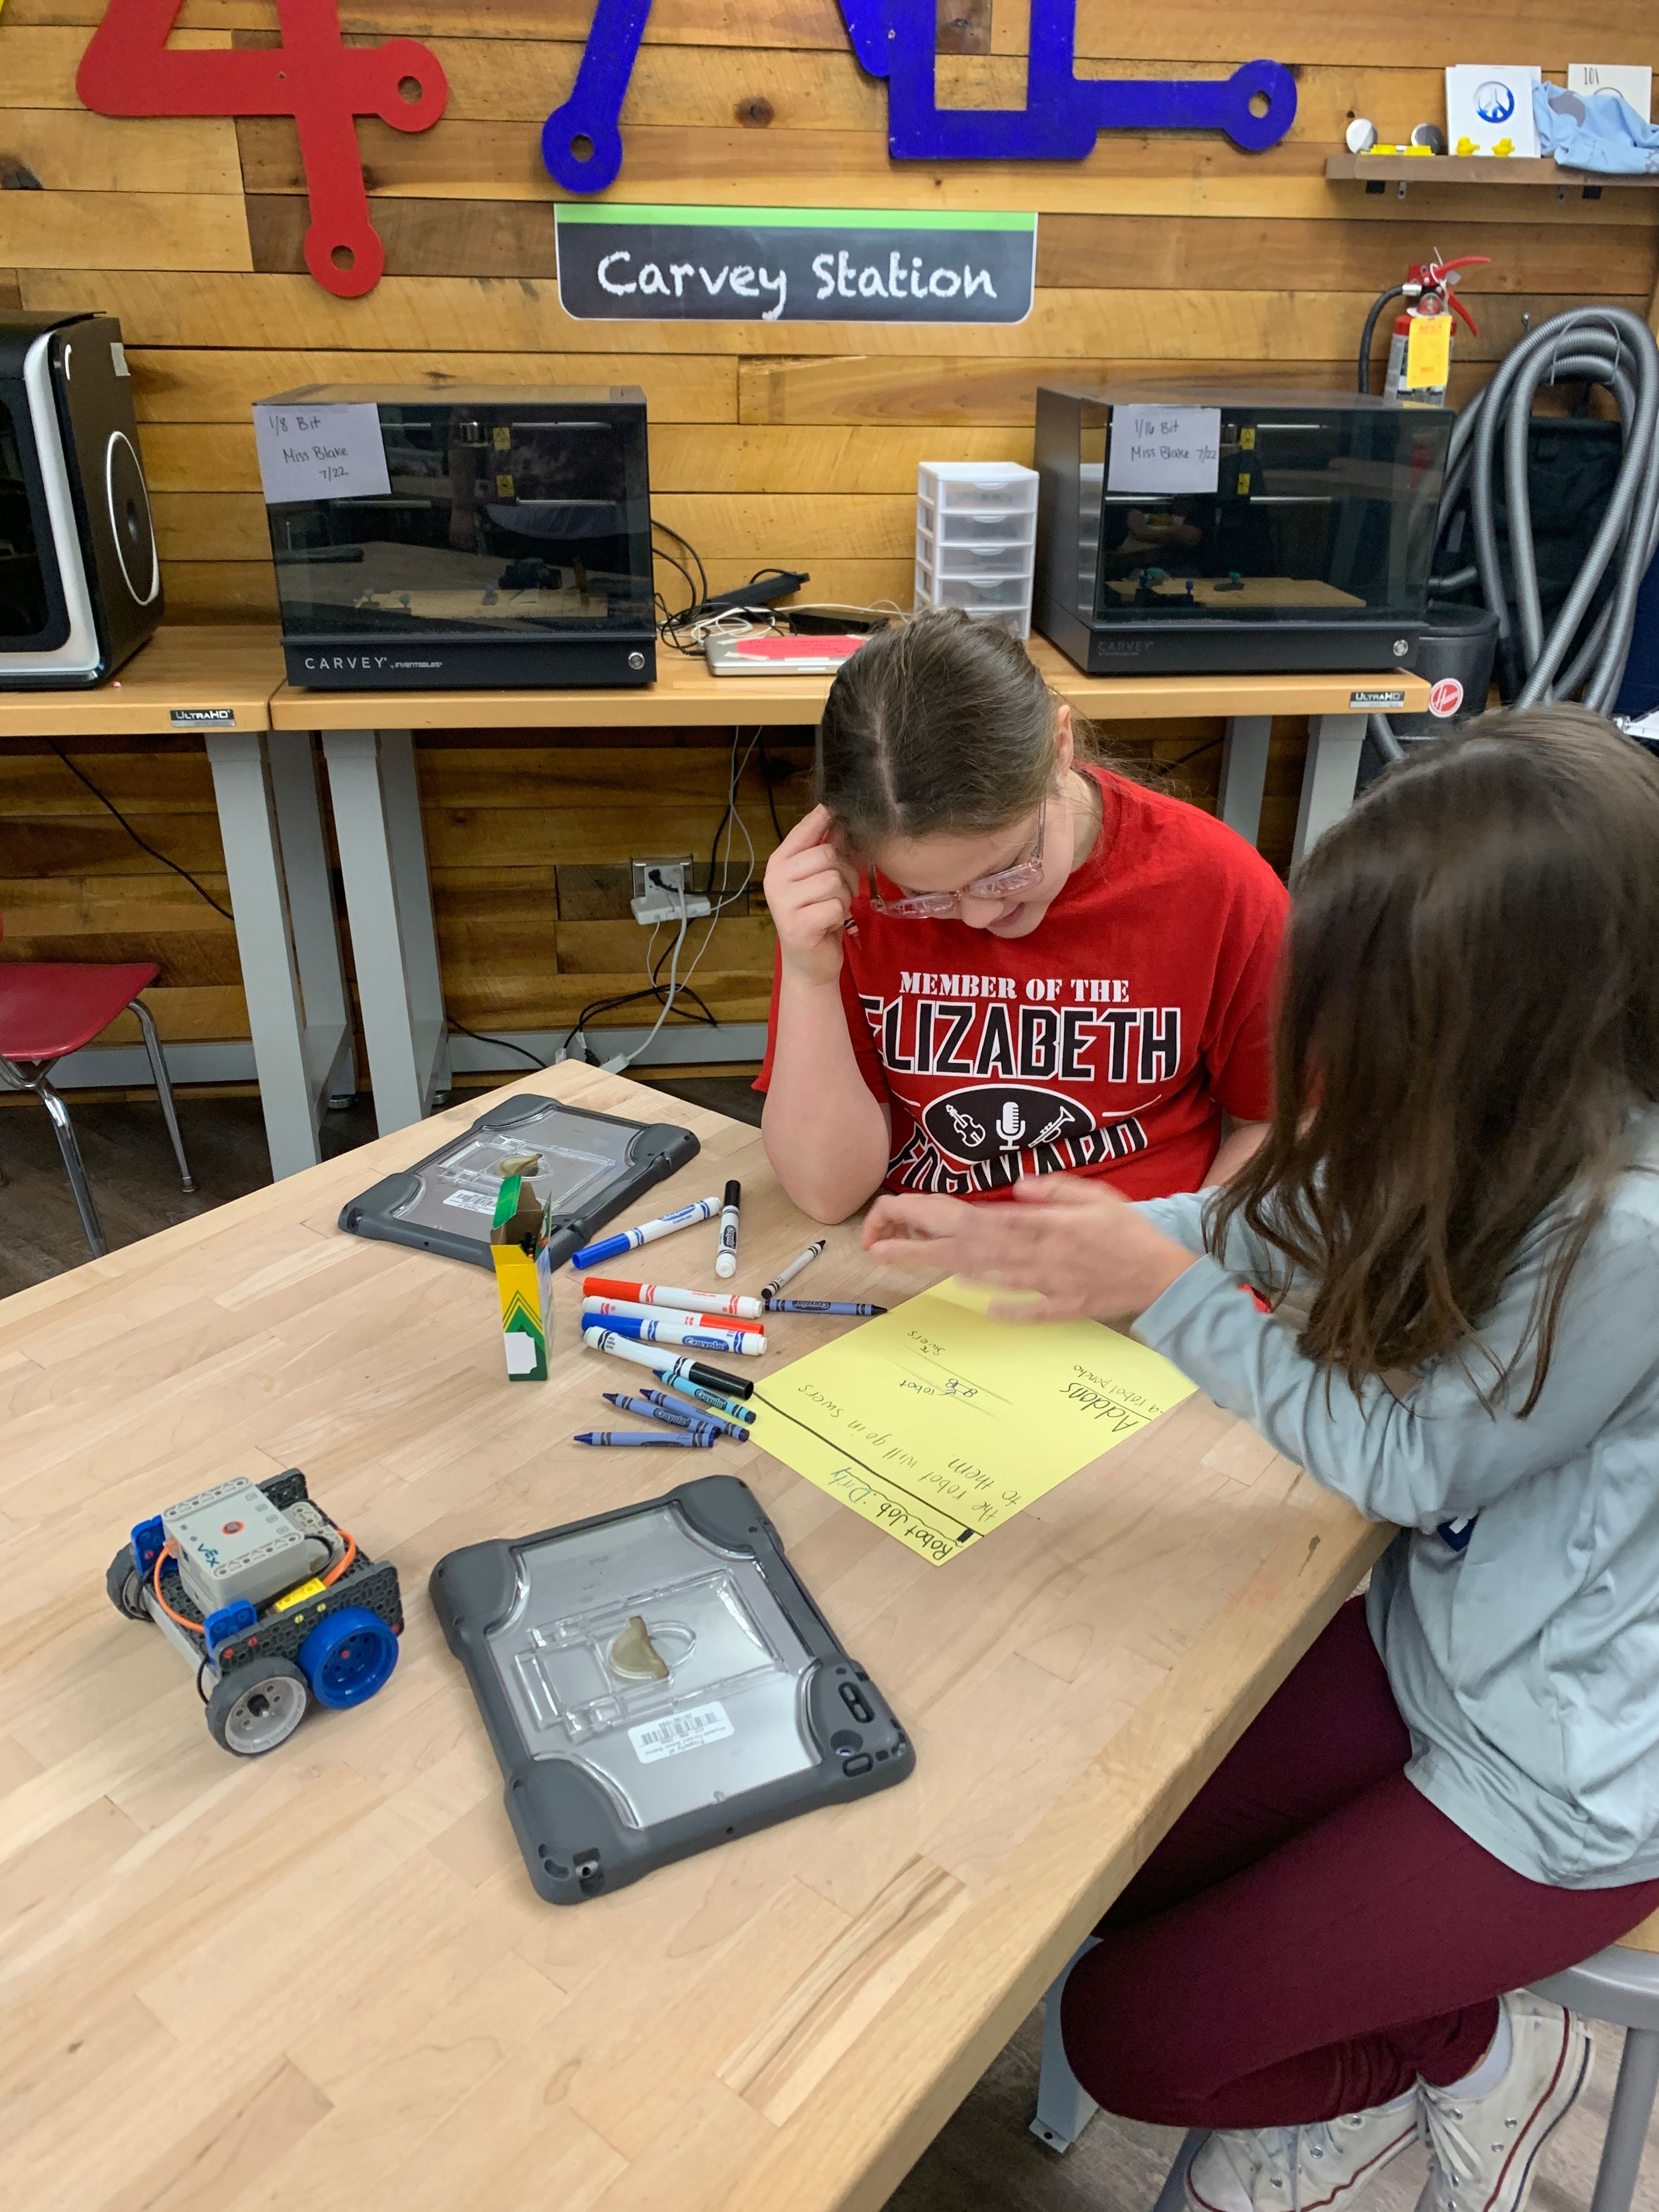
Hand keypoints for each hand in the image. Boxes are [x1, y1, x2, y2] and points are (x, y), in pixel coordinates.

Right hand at [764, 804, 859, 988]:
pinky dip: (840, 916)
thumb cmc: (817, 915)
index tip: (839, 813)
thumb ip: (830, 849)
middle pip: (827, 854)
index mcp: (779, 862)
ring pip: (833, 880)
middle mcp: (775, 878)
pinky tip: (829, 924)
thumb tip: (843, 818)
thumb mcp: (822, 878)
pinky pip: (835, 906)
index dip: (827, 817)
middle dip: (845, 873)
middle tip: (840, 892)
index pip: (806, 827)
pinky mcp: (797, 925)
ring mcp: (783, 902)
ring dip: (844, 897)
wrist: (808, 962)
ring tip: (833, 908)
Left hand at [862, 1175, 1196, 1322]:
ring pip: (989, 1277)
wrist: (1169, 1275)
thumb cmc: (1130, 1231)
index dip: (937, 1215)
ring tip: (904, 1269)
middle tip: (876, 1247)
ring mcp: (1051, 1284)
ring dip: (943, 1272)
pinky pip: (1030, 1310)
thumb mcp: (1098, 1196)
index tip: (901, 1210)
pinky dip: (1007, 1308)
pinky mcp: (1065, 1308)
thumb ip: (1056, 1191)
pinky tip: (981, 1306)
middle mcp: (1040, 1254)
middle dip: (920, 1247)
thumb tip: (1020, 1187)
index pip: (979, 1217)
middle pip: (970, 1249)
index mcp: (1045, 1224)